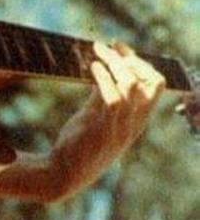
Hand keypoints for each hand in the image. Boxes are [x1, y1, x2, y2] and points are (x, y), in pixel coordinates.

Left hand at [50, 40, 165, 197]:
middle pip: (152, 82)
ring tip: (97, 50)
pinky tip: (93, 66)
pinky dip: (104, 77)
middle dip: (132, 58)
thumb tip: (102, 68)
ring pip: (132, 84)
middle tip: (109, 46)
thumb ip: (102, 95)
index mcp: (136, 119)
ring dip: (115, 62)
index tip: (119, 47)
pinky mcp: (104, 128)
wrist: (63, 173)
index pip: (155, 85)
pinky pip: (113, 98)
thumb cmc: (79, 144)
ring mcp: (121, 126)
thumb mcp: (96, 115)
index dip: (140, 62)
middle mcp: (134, 122)